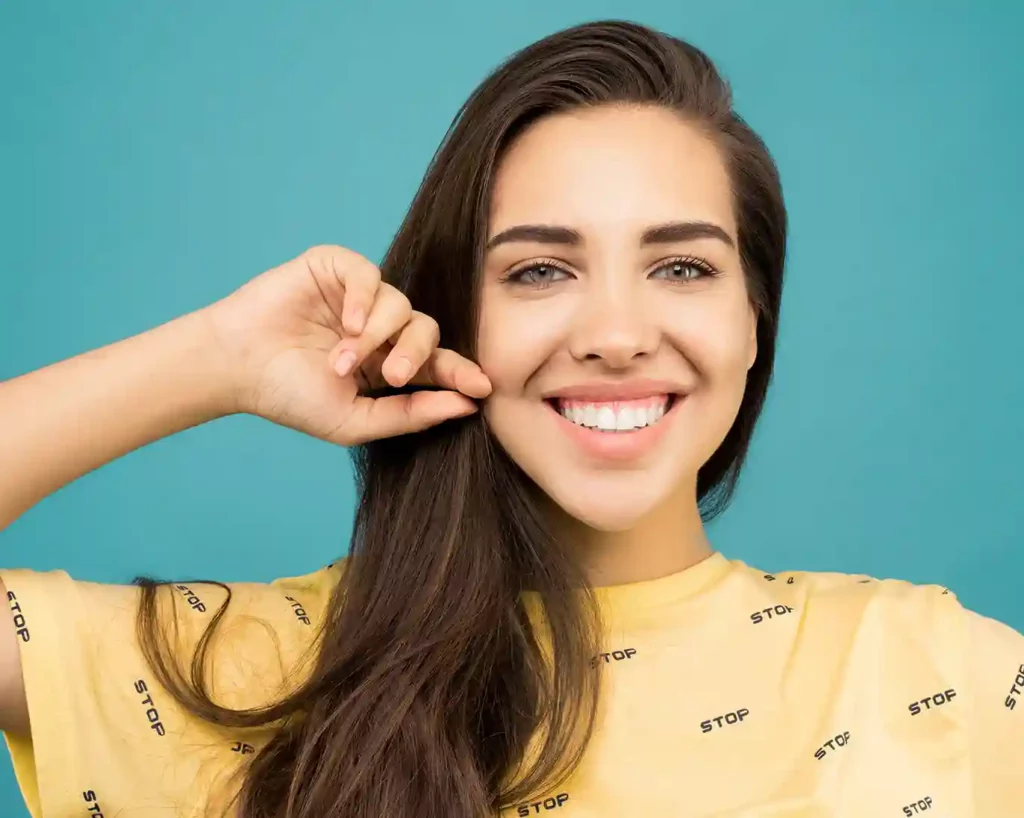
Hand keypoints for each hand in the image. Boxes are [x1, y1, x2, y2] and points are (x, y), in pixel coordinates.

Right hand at [205, 245, 490, 444]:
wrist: (236, 367)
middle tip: (393, 376)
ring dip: (375, 336)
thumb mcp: (355, 420)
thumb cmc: (291, 397)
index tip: (482, 387)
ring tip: (340, 360)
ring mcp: (359, 297)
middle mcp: (380, 328)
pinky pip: (370, 275)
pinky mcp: (335, 268)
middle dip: (417, 354)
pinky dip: (364, 300)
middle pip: (427, 330)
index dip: (461, 372)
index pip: (437, 363)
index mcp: (388, 364)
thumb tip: (466, 406)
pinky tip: (346, 324)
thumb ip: (410, 415)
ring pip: (400, 304)